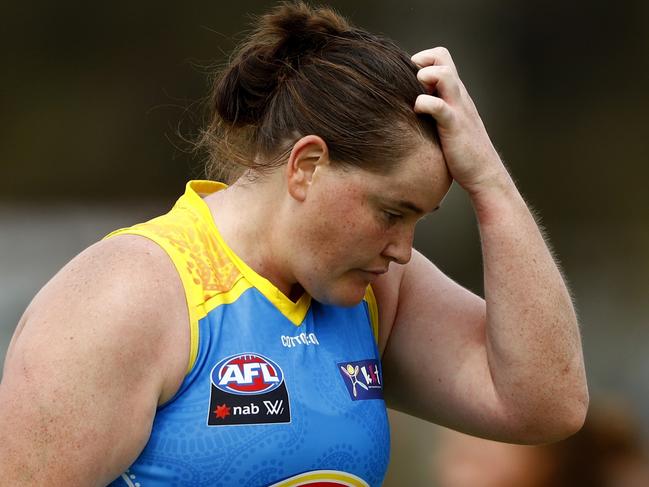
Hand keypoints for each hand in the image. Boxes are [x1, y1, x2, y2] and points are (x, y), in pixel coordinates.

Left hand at [412, 47, 508, 195]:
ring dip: (425, 78)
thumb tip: (409, 105)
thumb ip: (436, 108)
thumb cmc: (461, 150)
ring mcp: (457, 109)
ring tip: (417, 96)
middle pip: (441, 56)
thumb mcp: (449, 121)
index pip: (440, 56)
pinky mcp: (454, 126)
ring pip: (444, 74)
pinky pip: (439, 106)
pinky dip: (424, 104)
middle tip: (412, 86)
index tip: (410, 80)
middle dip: (421, 62)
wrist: (484, 173)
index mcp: (455, 92)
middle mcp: (458, 95)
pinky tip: (418, 113)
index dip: (421, 60)